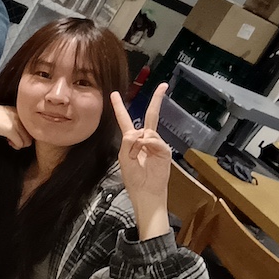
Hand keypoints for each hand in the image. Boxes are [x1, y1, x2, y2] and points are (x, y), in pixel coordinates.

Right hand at [0, 104, 32, 149]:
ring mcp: (15, 122)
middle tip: (13, 140)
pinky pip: (20, 143)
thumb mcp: (3, 117)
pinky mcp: (10, 129)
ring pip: (28, 140)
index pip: (31, 125)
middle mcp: (18, 115)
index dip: (24, 132)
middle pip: (32, 133)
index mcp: (17, 110)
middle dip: (24, 139)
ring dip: (20, 144)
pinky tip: (8, 142)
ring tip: (11, 142)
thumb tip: (22, 134)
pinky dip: (16, 145)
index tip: (14, 134)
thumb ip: (13, 122)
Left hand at [111, 83, 172, 239]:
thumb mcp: (123, 158)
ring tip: (137, 158)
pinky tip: (145, 156)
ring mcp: (156, 144)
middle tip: (163, 85)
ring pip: (147, 131)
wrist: (146, 193)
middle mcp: (145, 139)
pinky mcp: (164, 151)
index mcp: (131, 140)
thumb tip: (141, 132)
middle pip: (150, 115)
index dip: (119, 106)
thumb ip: (127, 142)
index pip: (125, 119)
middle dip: (156, 100)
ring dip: (139, 143)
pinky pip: (154, 140)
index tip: (114, 93)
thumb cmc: (133, 178)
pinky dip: (147, 146)